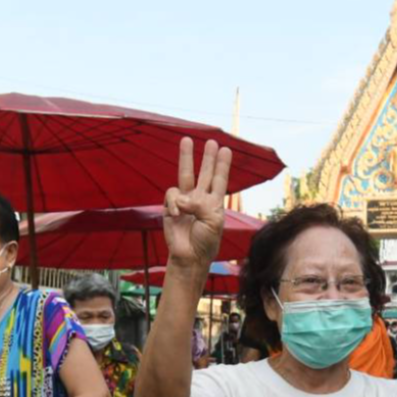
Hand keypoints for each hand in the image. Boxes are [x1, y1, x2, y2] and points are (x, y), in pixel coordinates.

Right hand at [163, 137, 233, 267]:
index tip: (226, 150)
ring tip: (187, 140)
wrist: (189, 256)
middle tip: (211, 141)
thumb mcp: (213, 221)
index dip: (222, 165)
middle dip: (207, 157)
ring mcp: (185, 202)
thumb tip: (182, 197)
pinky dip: (174, 203)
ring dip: (186, 156)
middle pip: (204, 173)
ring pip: (185, 175)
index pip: (219, 180)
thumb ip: (201, 204)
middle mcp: (200, 199)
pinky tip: (176, 214)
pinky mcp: (170, 206)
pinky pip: (172, 195)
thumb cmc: (205, 241)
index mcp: (215, 202)